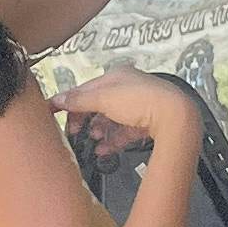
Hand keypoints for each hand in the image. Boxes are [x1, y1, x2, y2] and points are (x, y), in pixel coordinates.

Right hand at [58, 70, 203, 165]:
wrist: (174, 116)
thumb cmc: (140, 101)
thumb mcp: (103, 98)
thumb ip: (79, 99)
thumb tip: (57, 98)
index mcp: (117, 76)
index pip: (86, 88)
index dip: (69, 101)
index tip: (52, 113)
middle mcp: (129, 88)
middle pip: (98, 105)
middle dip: (85, 119)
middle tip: (74, 133)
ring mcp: (140, 106)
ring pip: (112, 120)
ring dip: (99, 131)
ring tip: (93, 140)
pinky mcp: (148, 123)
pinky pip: (125, 132)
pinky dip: (113, 141)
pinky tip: (104, 150)